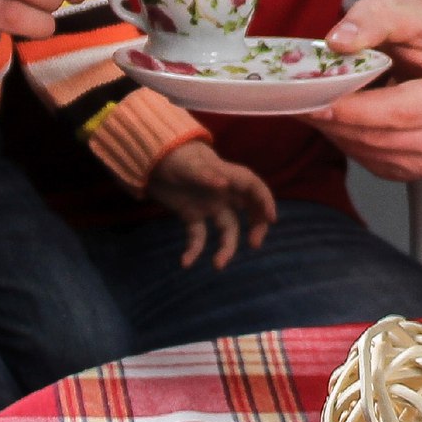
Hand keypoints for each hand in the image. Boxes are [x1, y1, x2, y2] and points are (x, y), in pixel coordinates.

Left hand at [145, 139, 277, 268]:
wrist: (151, 159)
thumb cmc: (173, 156)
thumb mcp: (187, 164)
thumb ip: (204, 174)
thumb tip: (224, 184)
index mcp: (226, 175)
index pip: (253, 187)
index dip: (265, 201)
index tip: (271, 218)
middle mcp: (222, 192)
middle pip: (248, 210)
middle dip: (256, 226)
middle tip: (254, 244)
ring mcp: (208, 205)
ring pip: (227, 228)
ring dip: (226, 247)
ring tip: (218, 265)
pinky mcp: (191, 215)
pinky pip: (198, 236)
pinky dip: (194, 250)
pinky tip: (185, 262)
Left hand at [307, 0, 421, 179]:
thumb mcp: (411, 12)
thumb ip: (374, 19)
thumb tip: (336, 43)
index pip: (400, 111)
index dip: (353, 109)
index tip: (313, 99)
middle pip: (383, 138)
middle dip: (336, 122)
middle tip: (297, 102)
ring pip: (374, 155)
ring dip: (338, 134)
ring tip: (312, 106)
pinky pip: (375, 163)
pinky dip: (350, 142)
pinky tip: (338, 119)